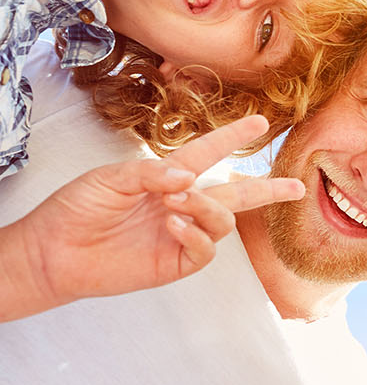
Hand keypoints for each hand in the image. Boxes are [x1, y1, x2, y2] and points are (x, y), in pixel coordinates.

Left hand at [1, 115, 304, 319]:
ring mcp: (181, 234)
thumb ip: (150, 173)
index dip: (233, 137)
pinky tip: (172, 225)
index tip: (259, 122)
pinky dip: (195, 235)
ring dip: (207, 207)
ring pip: (223, 220)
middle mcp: (181, 204)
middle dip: (268, 189)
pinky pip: (205, 250)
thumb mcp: (108, 178)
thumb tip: (190, 179)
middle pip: (236, 194)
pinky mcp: (175, 262)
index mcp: (166, 177)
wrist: (53, 252)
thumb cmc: (74, 210)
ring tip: (176, 203)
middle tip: (296, 187)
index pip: (208, 153)